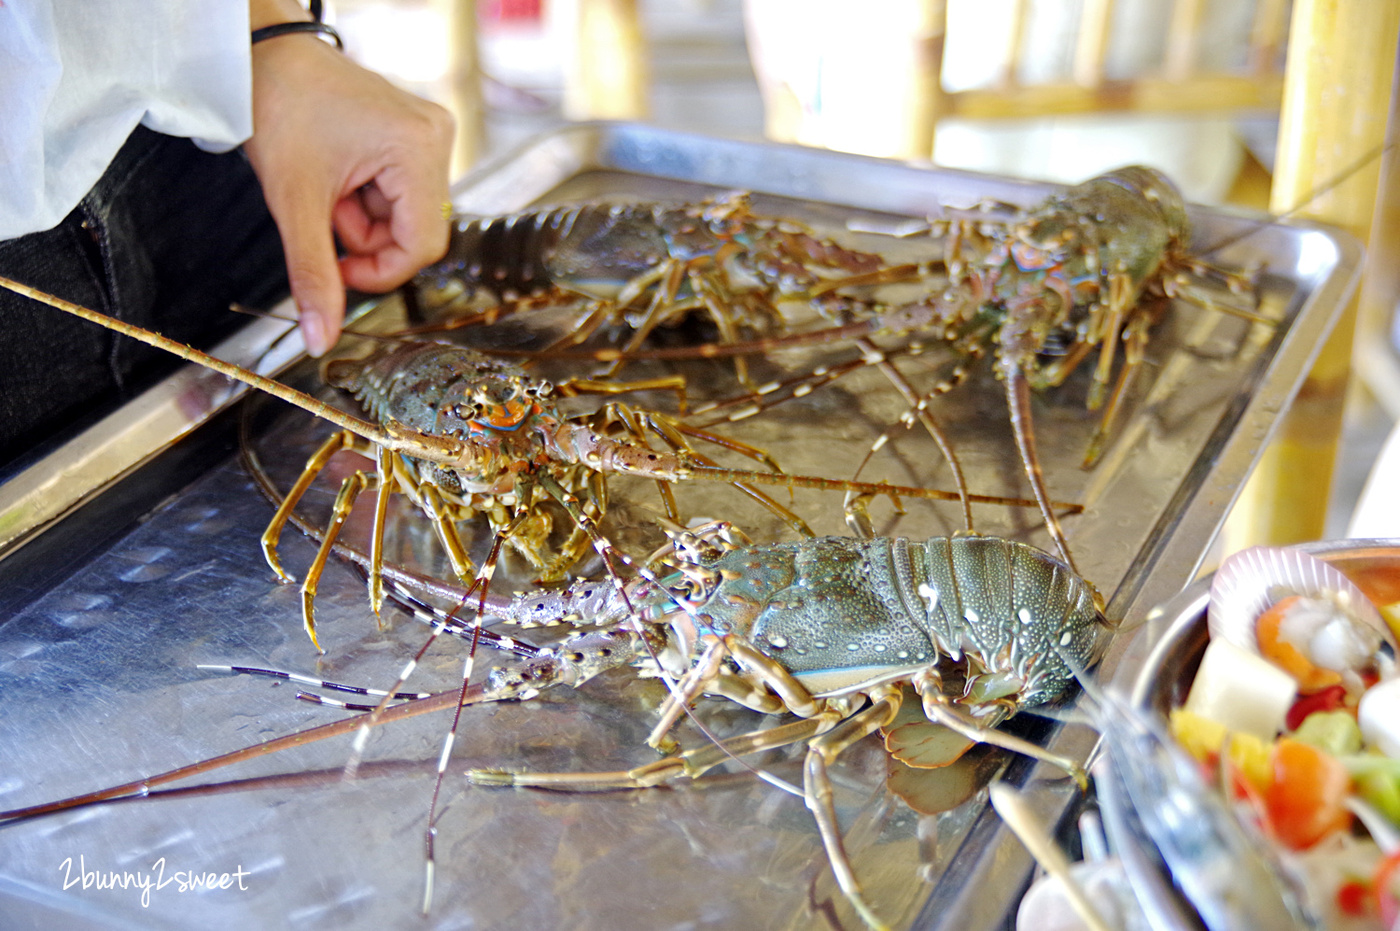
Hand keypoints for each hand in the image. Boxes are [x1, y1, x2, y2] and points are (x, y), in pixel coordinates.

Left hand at [244, 13, 453, 354]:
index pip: (422, 245)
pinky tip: (341, 172)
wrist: (263, 55)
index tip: (337, 265)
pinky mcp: (416, 134)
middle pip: (415, 232)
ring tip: (328, 183)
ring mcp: (430, 133)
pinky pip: (400, 192)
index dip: (379, 270)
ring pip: (405, 216)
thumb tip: (320, 340)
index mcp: (418, 149)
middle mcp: (437, 138)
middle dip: (365, 236)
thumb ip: (313, 275)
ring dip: (362, 218)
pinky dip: (366, 198)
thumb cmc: (279, 106)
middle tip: (325, 209)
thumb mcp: (295, 202)